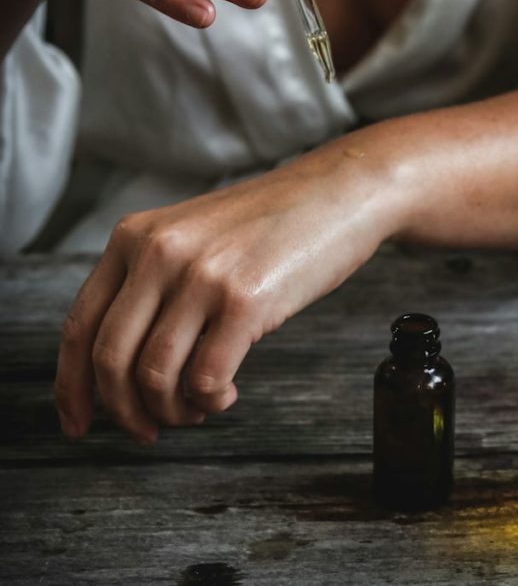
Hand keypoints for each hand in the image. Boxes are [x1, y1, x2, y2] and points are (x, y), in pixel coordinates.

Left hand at [54, 142, 405, 443]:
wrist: (340, 192)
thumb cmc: (275, 223)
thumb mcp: (194, 237)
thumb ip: (155, 282)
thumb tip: (131, 366)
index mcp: (134, 237)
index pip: (79, 325)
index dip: (72, 386)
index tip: (78, 421)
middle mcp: (158, 253)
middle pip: (110, 358)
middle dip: (124, 411)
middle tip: (148, 431)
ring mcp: (201, 275)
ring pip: (154, 374)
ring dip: (171, 411)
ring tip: (197, 409)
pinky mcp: (245, 300)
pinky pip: (205, 377)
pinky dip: (209, 400)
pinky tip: (226, 392)